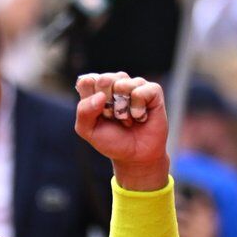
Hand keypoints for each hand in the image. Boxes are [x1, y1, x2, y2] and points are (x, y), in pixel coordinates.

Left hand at [74, 72, 168, 190]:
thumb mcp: (88, 130)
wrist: (135, 156)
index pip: (86, 81)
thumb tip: (101, 96)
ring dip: (122, 109)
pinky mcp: (152, 90)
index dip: (90, 100)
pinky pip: (140, 92)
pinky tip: (140, 117)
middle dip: (106, 104)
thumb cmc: (111, 140)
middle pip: (104, 80)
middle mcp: (115, 82)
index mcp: (96, 89)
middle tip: (112, 117)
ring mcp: (134, 84)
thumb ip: (84, 112)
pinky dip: (138, 110)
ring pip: (122, 84)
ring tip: (126, 119)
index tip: (97, 115)